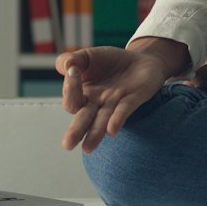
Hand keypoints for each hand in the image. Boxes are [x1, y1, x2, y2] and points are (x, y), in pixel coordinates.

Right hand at [55, 45, 175, 153]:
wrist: (140, 59)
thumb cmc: (110, 61)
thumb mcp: (87, 56)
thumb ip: (71, 60)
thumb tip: (66, 66)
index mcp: (84, 95)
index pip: (72, 99)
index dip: (70, 87)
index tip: (73, 70)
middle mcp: (98, 104)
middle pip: (84, 119)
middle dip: (76, 131)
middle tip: (67, 144)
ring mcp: (116, 103)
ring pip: (103, 120)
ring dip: (96, 134)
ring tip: (87, 149)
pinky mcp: (134, 99)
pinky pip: (125, 110)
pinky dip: (118, 119)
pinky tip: (112, 130)